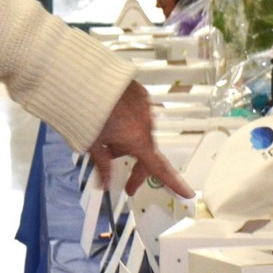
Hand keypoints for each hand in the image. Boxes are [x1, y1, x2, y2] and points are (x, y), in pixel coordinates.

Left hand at [89, 81, 193, 199]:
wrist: (84, 79)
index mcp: (137, 140)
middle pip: (147, 151)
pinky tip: (112, 118)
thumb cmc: (87, 113)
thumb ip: (103, 165)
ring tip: (107, 137)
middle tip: (127, 183)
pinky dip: (128, 120)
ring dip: (129, 140)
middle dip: (137, 167)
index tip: (187, 193)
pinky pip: (138, 113)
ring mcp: (145, 107)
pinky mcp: (140, 93)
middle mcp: (147, 124)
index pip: (158, 168)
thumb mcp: (92, 144)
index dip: (174, 183)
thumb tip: (106, 184)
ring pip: (140, 131)